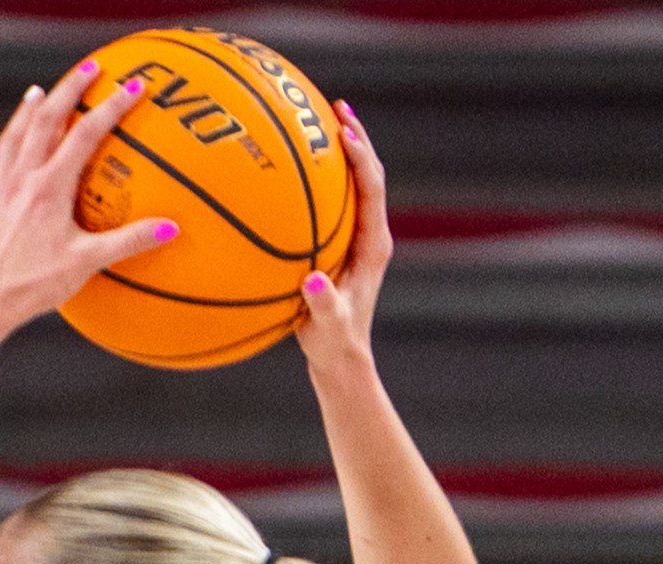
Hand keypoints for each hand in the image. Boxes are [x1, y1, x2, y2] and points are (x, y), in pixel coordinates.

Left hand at [0, 61, 173, 331]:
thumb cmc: (35, 284)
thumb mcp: (86, 263)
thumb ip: (129, 242)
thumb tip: (172, 228)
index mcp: (50, 188)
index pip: (85, 134)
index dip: (112, 107)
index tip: (135, 86)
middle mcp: (26, 178)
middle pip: (47, 117)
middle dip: (71, 88)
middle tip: (93, 66)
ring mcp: (9, 185)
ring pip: (22, 130)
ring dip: (38, 104)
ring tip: (49, 86)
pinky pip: (7, 150)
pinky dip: (17, 129)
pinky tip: (23, 125)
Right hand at [292, 101, 393, 367]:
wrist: (342, 358)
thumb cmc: (334, 343)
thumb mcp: (327, 325)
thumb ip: (323, 304)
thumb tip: (313, 280)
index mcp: (373, 244)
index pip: (372, 187)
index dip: (360, 156)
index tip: (342, 130)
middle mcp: (370, 234)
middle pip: (368, 173)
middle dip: (354, 137)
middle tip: (335, 106)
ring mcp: (357, 238)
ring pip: (353, 183)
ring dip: (339, 151)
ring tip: (319, 121)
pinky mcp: (340, 245)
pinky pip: (331, 201)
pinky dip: (318, 179)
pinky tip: (289, 170)